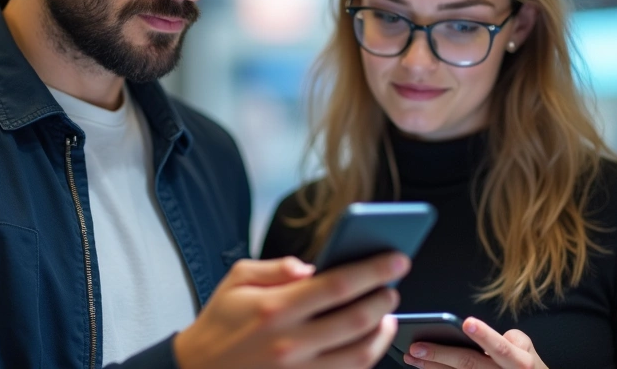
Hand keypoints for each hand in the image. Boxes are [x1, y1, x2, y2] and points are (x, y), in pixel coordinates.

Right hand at [174, 254, 409, 368]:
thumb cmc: (221, 322)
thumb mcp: (237, 279)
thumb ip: (276, 267)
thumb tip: (311, 266)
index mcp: (275, 308)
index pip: (338, 285)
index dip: (373, 270)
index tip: (396, 260)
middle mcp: (290, 342)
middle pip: (357, 320)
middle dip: (384, 299)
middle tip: (393, 285)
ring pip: (360, 354)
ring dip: (382, 332)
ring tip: (387, 314)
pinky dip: (366, 357)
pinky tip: (369, 340)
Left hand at [402, 316, 547, 368]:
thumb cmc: (525, 365)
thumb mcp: (527, 350)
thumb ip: (511, 340)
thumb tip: (484, 333)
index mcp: (519, 362)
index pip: (501, 347)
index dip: (485, 336)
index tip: (467, 323)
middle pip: (470, 364)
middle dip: (440, 354)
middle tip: (416, 346)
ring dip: (432, 367)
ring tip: (411, 357)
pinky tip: (423, 368)